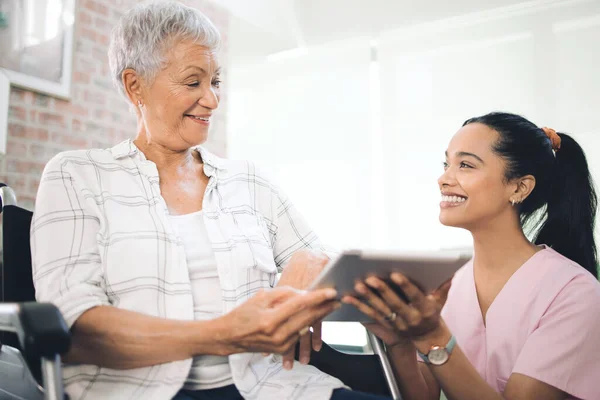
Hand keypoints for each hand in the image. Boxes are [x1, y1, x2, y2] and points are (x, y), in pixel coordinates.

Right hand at [220, 286, 339, 368]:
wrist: (231, 337)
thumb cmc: (243, 314)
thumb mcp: (261, 297)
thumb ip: (284, 294)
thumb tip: (304, 293)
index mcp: (270, 320)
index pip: (299, 305)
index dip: (316, 297)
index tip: (330, 291)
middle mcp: (277, 335)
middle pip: (307, 318)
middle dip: (324, 307)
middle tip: (337, 298)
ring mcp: (280, 344)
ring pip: (306, 327)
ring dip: (319, 316)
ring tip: (331, 306)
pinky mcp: (282, 349)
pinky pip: (299, 334)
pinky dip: (308, 324)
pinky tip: (317, 316)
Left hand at [342, 273, 451, 345]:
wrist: (428, 338)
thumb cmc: (433, 314)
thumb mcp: (441, 302)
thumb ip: (443, 286)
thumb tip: (450, 271)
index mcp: (425, 310)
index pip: (415, 296)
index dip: (405, 286)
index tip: (395, 275)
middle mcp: (410, 318)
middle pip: (394, 303)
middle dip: (382, 290)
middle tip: (371, 278)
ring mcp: (397, 323)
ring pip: (380, 310)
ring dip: (367, 298)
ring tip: (357, 286)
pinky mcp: (386, 325)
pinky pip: (371, 315)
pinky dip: (359, 306)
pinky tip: (348, 298)